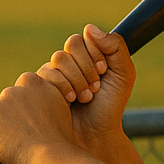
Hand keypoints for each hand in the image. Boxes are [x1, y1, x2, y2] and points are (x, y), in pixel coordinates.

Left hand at [0, 72, 79, 163]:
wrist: (50, 157)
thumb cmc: (60, 138)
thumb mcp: (60, 105)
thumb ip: (46, 97)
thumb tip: (39, 101)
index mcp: (31, 81)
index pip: (22, 92)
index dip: (28, 108)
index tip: (34, 121)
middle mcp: (12, 90)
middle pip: (8, 104)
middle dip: (13, 117)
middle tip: (26, 134)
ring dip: (3, 128)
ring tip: (18, 144)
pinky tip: (7, 151)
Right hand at [35, 25, 134, 153]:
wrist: (95, 135)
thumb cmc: (110, 106)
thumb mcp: (123, 74)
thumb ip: (116, 47)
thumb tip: (89, 28)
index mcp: (87, 55)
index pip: (83, 38)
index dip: (94, 54)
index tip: (103, 71)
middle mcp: (68, 62)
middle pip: (69, 47)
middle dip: (85, 69)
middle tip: (95, 88)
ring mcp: (53, 74)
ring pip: (57, 59)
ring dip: (76, 80)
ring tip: (84, 98)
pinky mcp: (40, 87)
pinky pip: (45, 74)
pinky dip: (62, 88)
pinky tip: (69, 102)